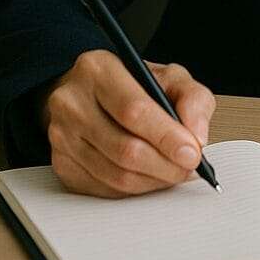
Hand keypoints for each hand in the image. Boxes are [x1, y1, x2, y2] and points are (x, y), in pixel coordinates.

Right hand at [37, 50, 216, 197]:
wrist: (95, 93)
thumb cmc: (134, 85)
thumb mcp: (171, 77)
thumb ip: (193, 100)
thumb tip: (197, 137)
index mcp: (98, 69)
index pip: (134, 110)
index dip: (166, 137)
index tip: (193, 153)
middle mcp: (72, 101)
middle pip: (124, 148)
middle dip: (165, 166)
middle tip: (188, 168)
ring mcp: (61, 135)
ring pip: (115, 175)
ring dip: (153, 181)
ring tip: (173, 172)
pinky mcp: (61, 163)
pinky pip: (103, 189)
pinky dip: (134, 189)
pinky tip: (149, 176)